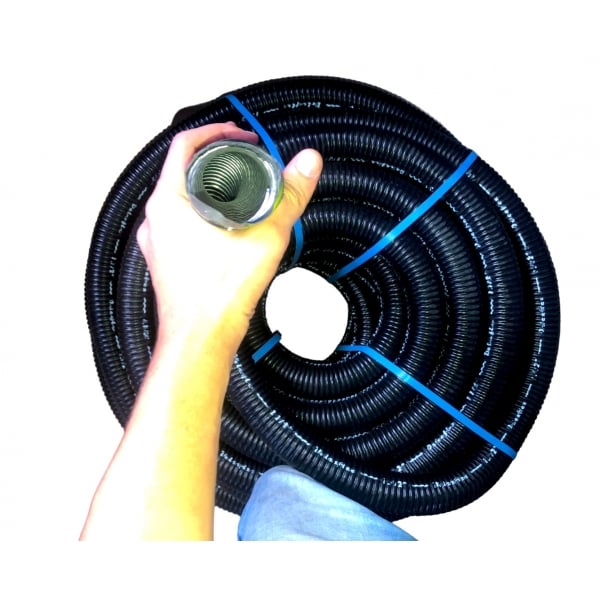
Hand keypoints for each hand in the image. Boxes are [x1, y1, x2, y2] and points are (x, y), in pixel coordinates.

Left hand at [136, 122, 322, 342]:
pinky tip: (227, 227)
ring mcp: (158, 241)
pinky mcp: (165, 260)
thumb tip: (307, 163)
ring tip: (241, 192)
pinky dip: (203, 214)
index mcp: (169, 202)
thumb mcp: (264, 237)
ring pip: (182, 198)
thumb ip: (289, 196)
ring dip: (210, 189)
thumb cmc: (218, 296)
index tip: (243, 137)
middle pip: (183, 169)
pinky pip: (181, 223)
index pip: (186, 144)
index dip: (217, 132)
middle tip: (247, 162)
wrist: (200, 340)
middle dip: (218, 161)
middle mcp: (155, 219)